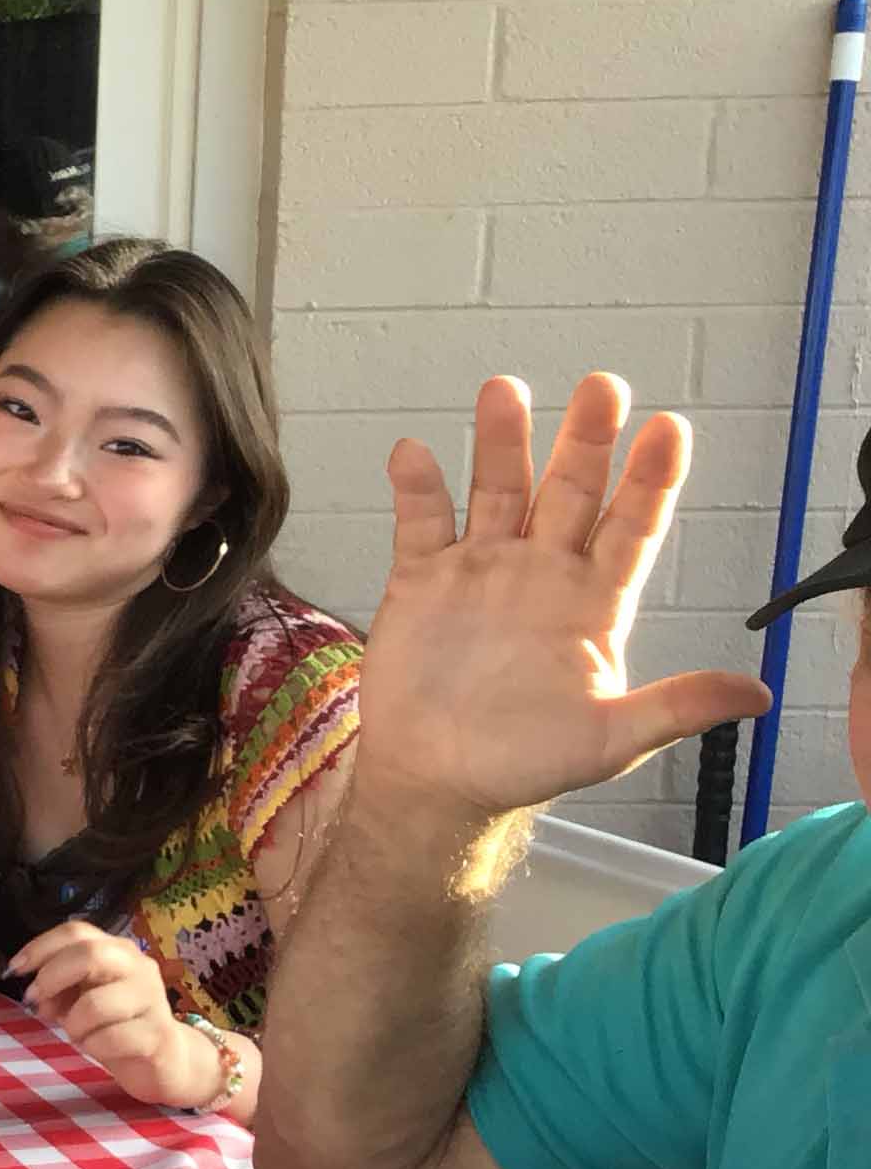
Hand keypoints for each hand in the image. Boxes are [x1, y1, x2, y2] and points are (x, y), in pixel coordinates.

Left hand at [3, 920, 220, 1110]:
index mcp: (117, 951)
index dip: (40, 947)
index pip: (76, 931)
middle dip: (52, 978)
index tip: (14, 970)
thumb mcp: (81, 1001)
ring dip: (73, 1024)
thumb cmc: (117, 1025)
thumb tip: (35, 995)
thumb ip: (59, 989)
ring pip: (95, 1004)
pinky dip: (92, 1047)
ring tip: (78, 1035)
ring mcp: (152, 999)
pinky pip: (109, 1039)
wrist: (167, 1062)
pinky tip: (99, 1049)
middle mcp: (139, 967)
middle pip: (89, 954)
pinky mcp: (158, 1035)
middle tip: (36, 1004)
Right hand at [365, 374, 768, 819]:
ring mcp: (482, 569)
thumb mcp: (612, 741)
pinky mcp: (422, 579)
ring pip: (498, 490)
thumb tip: (753, 694)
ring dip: (501, 442)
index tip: (668, 432)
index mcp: (592, 602)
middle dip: (585, 440)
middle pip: (569, 490)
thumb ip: (676, 707)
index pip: (631, 527)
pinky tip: (415, 454)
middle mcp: (541, 572)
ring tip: (505, 393)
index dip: (650, 481)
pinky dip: (418, 488)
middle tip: (602, 390)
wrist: (436, 779)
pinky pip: (422, 522)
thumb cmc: (523, 760)